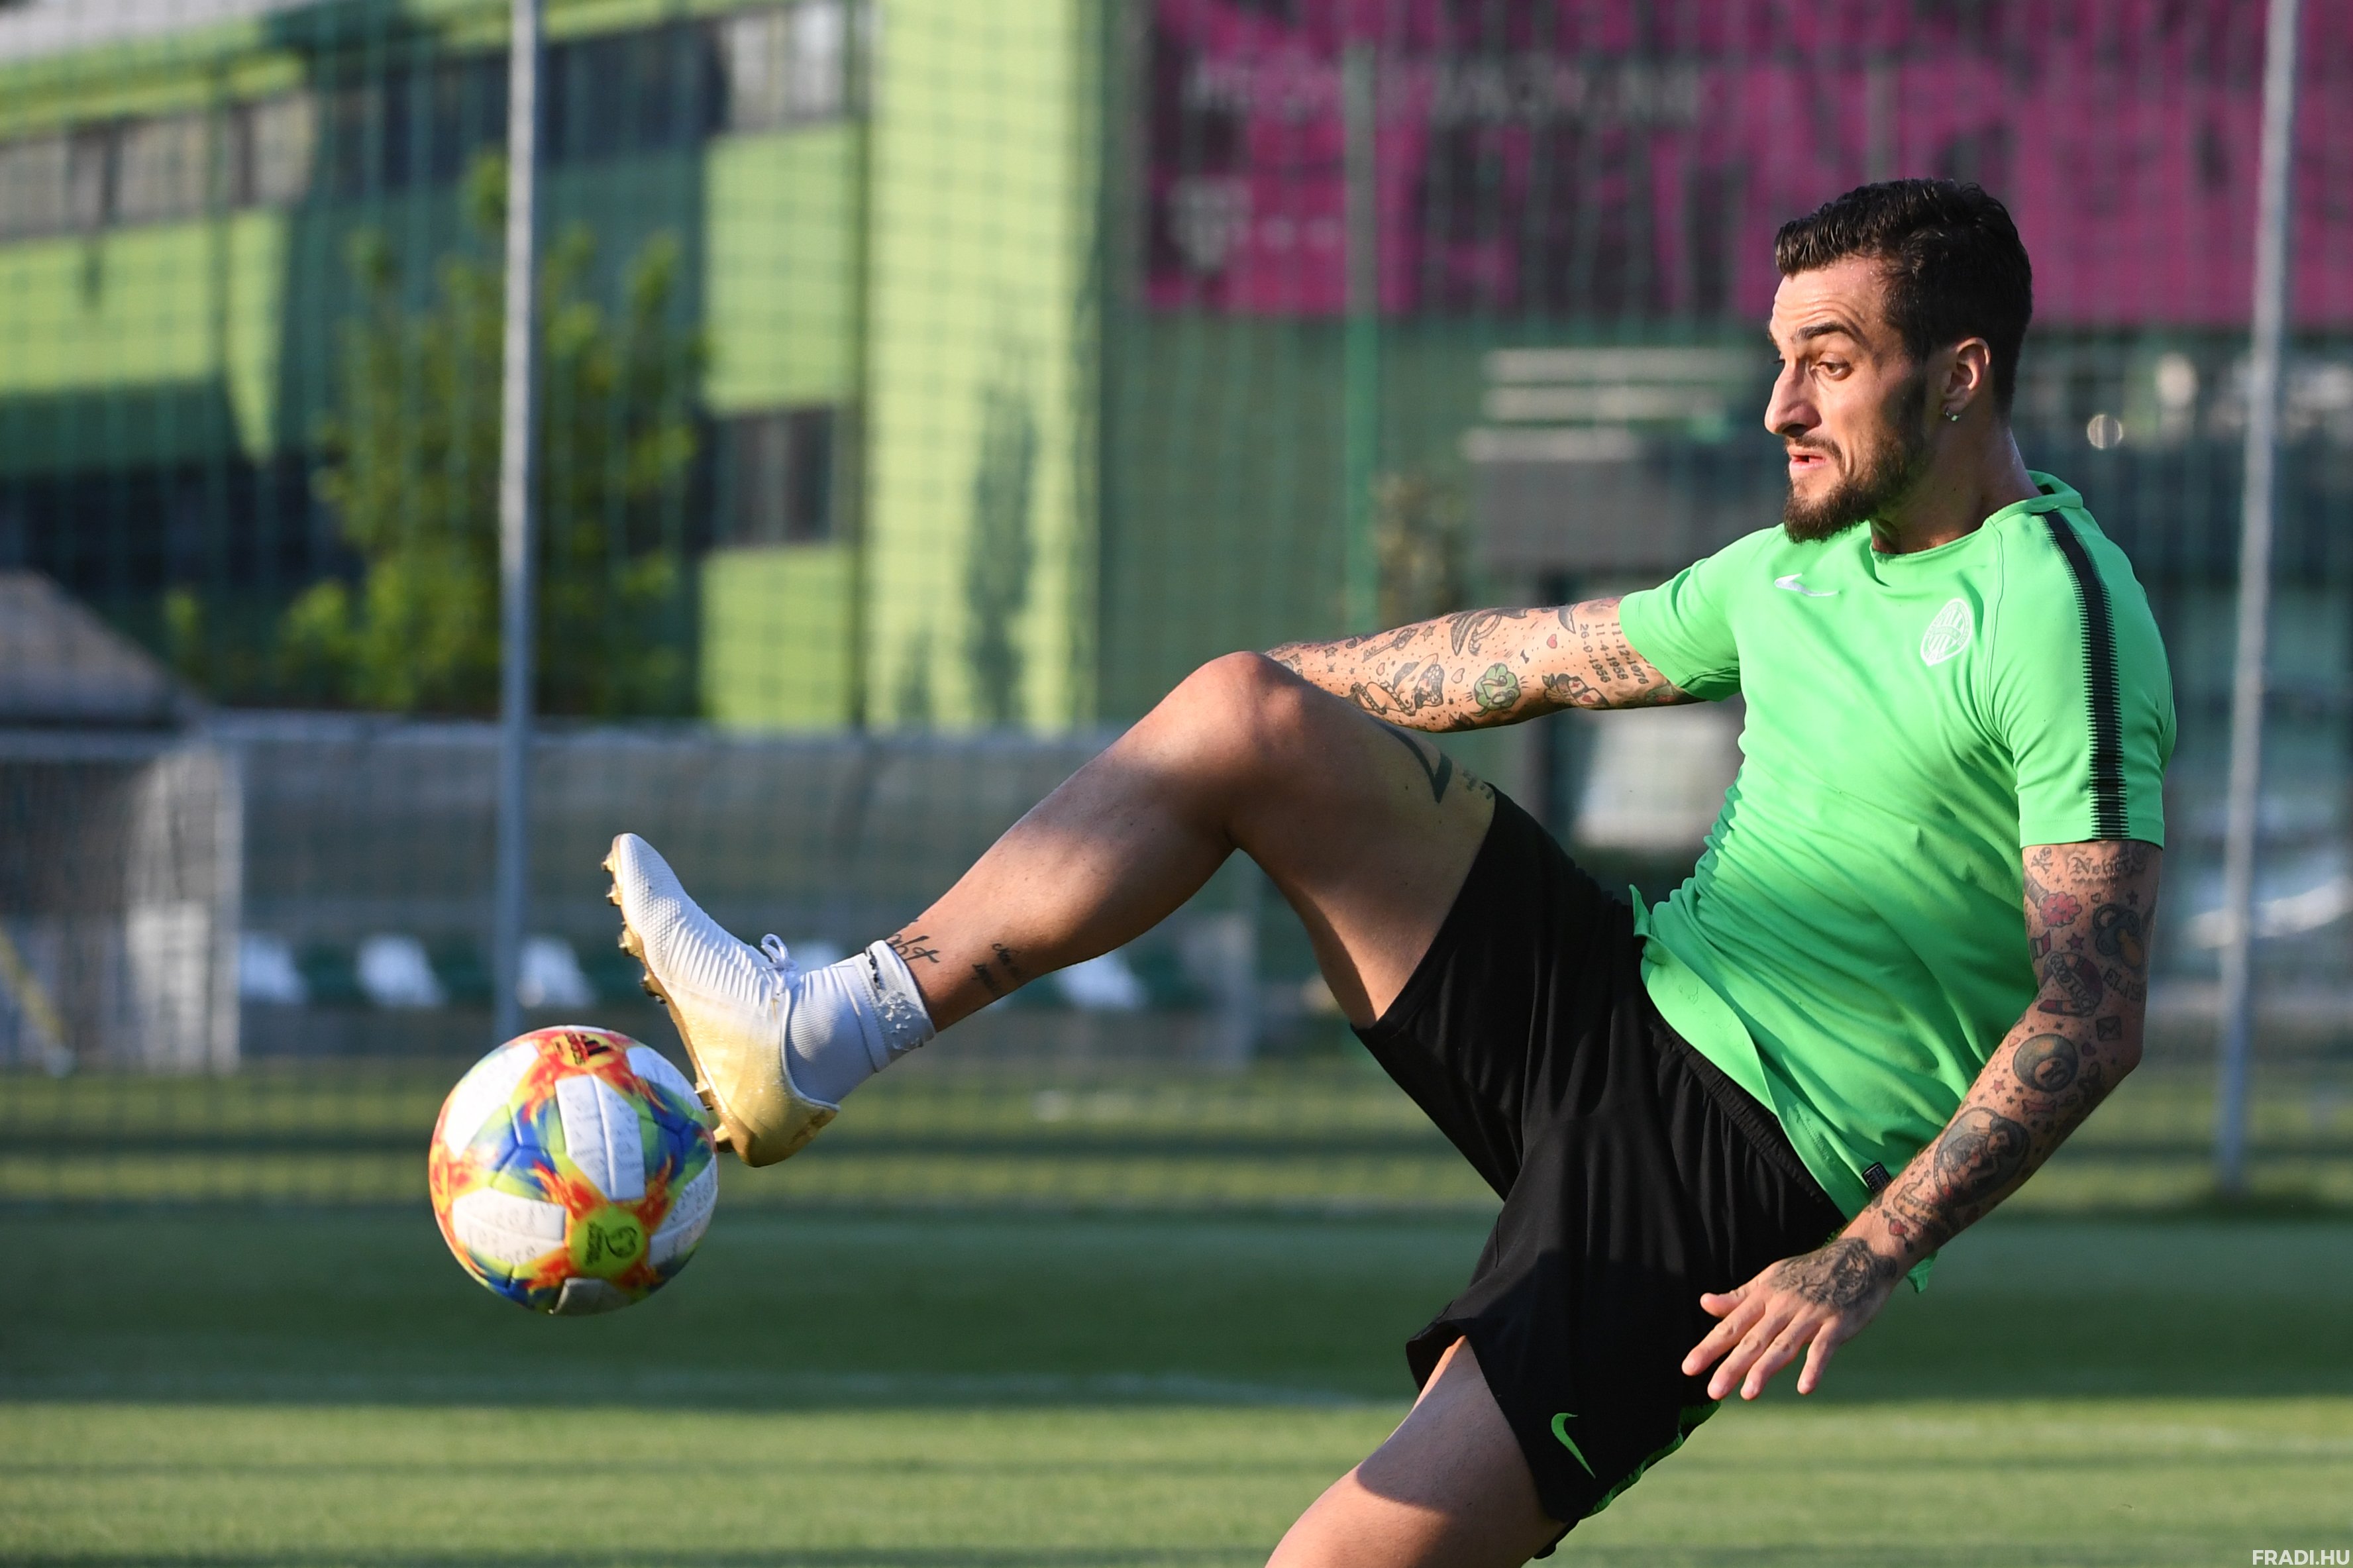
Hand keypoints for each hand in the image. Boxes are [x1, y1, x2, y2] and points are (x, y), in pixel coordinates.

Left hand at [1681, 1236, 1903, 1399]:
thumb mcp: (1771, 1279)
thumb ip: (1740, 1296)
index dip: (1709, 1347)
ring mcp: (1811, 1313)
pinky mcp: (1838, 1322)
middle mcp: (1783, 1305)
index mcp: (1764, 1295)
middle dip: (1731, 1365)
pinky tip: (1804, 1387)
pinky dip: (1814, 1366)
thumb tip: (1704, 1302)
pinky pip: (1824, 1347)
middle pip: (1753, 1339)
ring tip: (1748, 1393)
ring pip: (1783, 1344)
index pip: (1731, 1325)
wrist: (1860, 1255)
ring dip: (1765, 1369)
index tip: (1688, 1368)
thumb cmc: (1810, 1272)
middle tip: (1712, 1391)